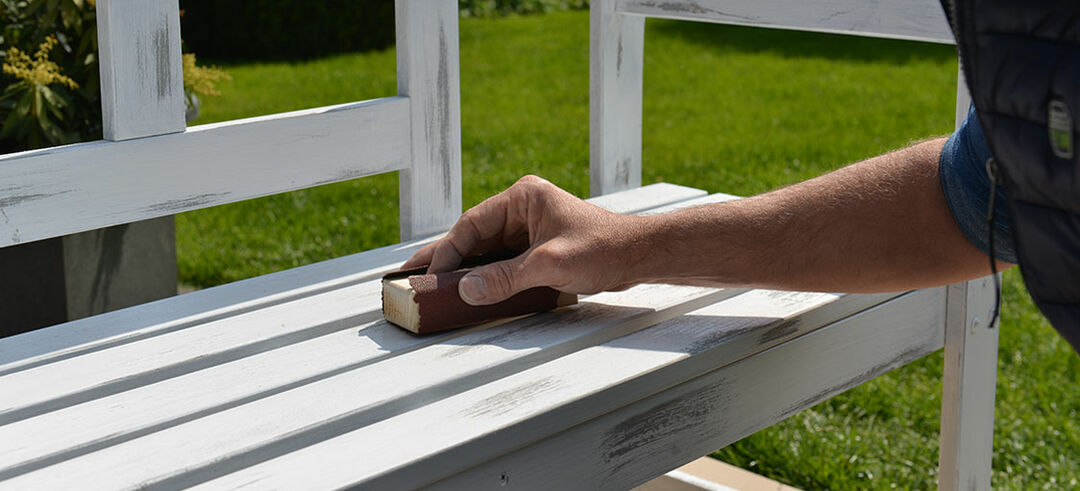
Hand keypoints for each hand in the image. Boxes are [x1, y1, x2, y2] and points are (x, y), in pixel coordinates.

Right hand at [402, 175, 647, 304]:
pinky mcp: (537, 244)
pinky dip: (485, 274)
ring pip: (486, 248)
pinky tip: (468, 288)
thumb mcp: (550, 265)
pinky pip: (502, 258)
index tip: (428, 274)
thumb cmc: (602, 250)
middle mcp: (522, 207)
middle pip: (474, 235)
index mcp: (523, 198)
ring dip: (464, 268)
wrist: (639, 255)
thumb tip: (466, 290)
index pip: (472, 223)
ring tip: (431, 285)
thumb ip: (506, 277)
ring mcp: (529, 226)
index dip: (447, 250)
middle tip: (410, 275)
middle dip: (446, 257)